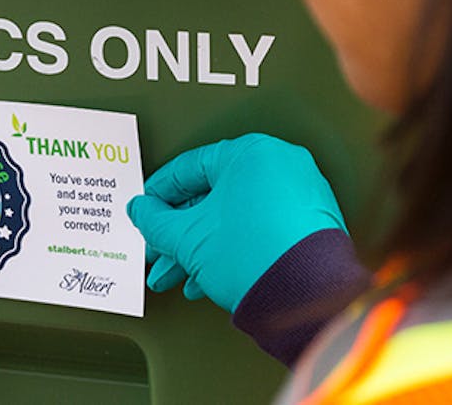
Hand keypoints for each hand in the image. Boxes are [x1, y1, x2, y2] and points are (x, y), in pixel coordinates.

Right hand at [127, 133, 346, 311]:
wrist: (304, 297)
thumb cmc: (254, 255)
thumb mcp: (187, 237)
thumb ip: (155, 221)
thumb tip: (142, 212)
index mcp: (251, 153)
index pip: (189, 167)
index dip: (158, 194)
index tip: (146, 210)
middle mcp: (280, 167)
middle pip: (211, 198)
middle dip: (178, 233)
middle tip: (159, 249)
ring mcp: (298, 196)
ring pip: (232, 219)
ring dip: (198, 248)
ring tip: (177, 274)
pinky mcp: (308, 226)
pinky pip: (257, 231)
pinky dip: (229, 251)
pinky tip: (205, 277)